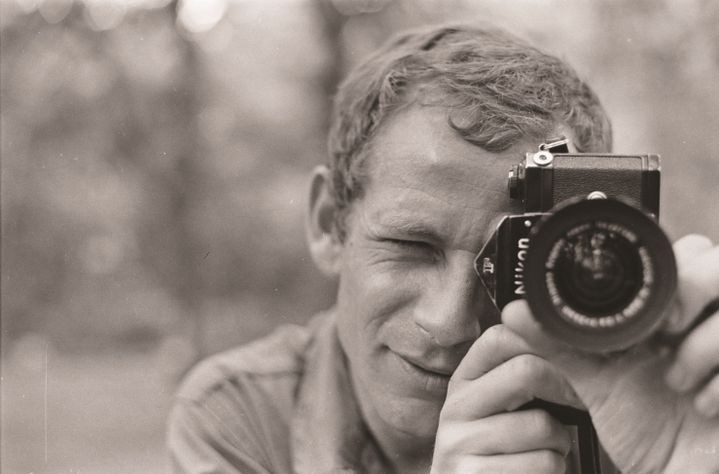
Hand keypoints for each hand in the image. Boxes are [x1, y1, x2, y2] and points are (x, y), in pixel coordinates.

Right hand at [431, 324, 582, 472]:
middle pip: (526, 371)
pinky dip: (554, 470)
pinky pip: (542, 463)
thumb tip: (566, 341)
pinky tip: (536, 471)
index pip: (500, 338)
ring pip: (542, 424)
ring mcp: (461, 443)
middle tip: (577, 403)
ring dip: (561, 442)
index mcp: (463, 381)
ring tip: (548, 449)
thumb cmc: (499, 452)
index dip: (543, 345)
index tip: (566, 364)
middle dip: (564, 389)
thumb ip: (519, 376)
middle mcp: (455, 407)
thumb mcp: (500, 408)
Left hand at [502, 234, 718, 472]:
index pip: (684, 252)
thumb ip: (559, 345)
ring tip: (675, 380)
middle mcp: (707, 322)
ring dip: (704, 342)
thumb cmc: (646, 428)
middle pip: (715, 262)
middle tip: (666, 330)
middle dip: (691, 288)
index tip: (644, 306)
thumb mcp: (597, 383)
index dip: (667, 263)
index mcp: (671, 313)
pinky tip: (701, 405)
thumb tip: (516, 312)